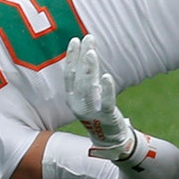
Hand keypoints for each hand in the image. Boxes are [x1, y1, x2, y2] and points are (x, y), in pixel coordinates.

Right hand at [64, 35, 134, 160]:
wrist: (109, 139)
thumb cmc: (98, 113)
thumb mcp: (87, 97)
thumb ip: (85, 81)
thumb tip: (87, 55)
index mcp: (71, 98)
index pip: (69, 73)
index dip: (71, 56)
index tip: (75, 40)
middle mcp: (78, 103)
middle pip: (78, 76)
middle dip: (82, 56)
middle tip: (88, 39)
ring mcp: (91, 111)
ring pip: (89, 85)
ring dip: (89, 68)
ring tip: (92, 51)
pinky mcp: (106, 117)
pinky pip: (105, 101)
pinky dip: (106, 89)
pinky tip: (106, 76)